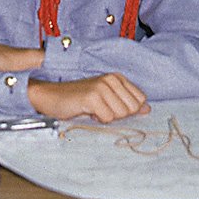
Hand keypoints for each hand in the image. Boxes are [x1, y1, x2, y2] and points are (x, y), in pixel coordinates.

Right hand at [27, 74, 149, 122]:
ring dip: (106, 118)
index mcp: (117, 77)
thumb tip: (147, 109)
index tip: (111, 107)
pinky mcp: (92, 97)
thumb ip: (127, 102)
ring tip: (93, 109)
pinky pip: (106, 118)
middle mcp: (111, 79)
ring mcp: (102, 86)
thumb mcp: (106, 98)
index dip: (128, 110)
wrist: (51, 96)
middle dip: (118, 115)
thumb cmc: (78, 99)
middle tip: (101, 109)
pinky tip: (87, 111)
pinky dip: (97, 120)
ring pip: (120, 114)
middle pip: (132, 109)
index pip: (140, 100)